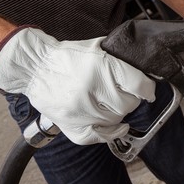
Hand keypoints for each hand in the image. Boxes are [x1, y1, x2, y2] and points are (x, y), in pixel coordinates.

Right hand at [0, 27, 155, 144]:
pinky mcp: (70, 124)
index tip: (148, 90)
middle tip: (123, 93)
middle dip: (131, 99)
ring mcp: (80, 110)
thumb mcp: (97, 48)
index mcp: (101, 67)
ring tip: (110, 103)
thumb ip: (120, 59)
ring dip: (118, 112)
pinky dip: (110, 133)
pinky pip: (98, 136)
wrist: (34, 67)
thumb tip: (144, 71)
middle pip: (129, 104)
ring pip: (116, 120)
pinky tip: (116, 126)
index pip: (138, 84)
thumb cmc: (68, 57)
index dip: (147, 88)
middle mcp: (91, 90)